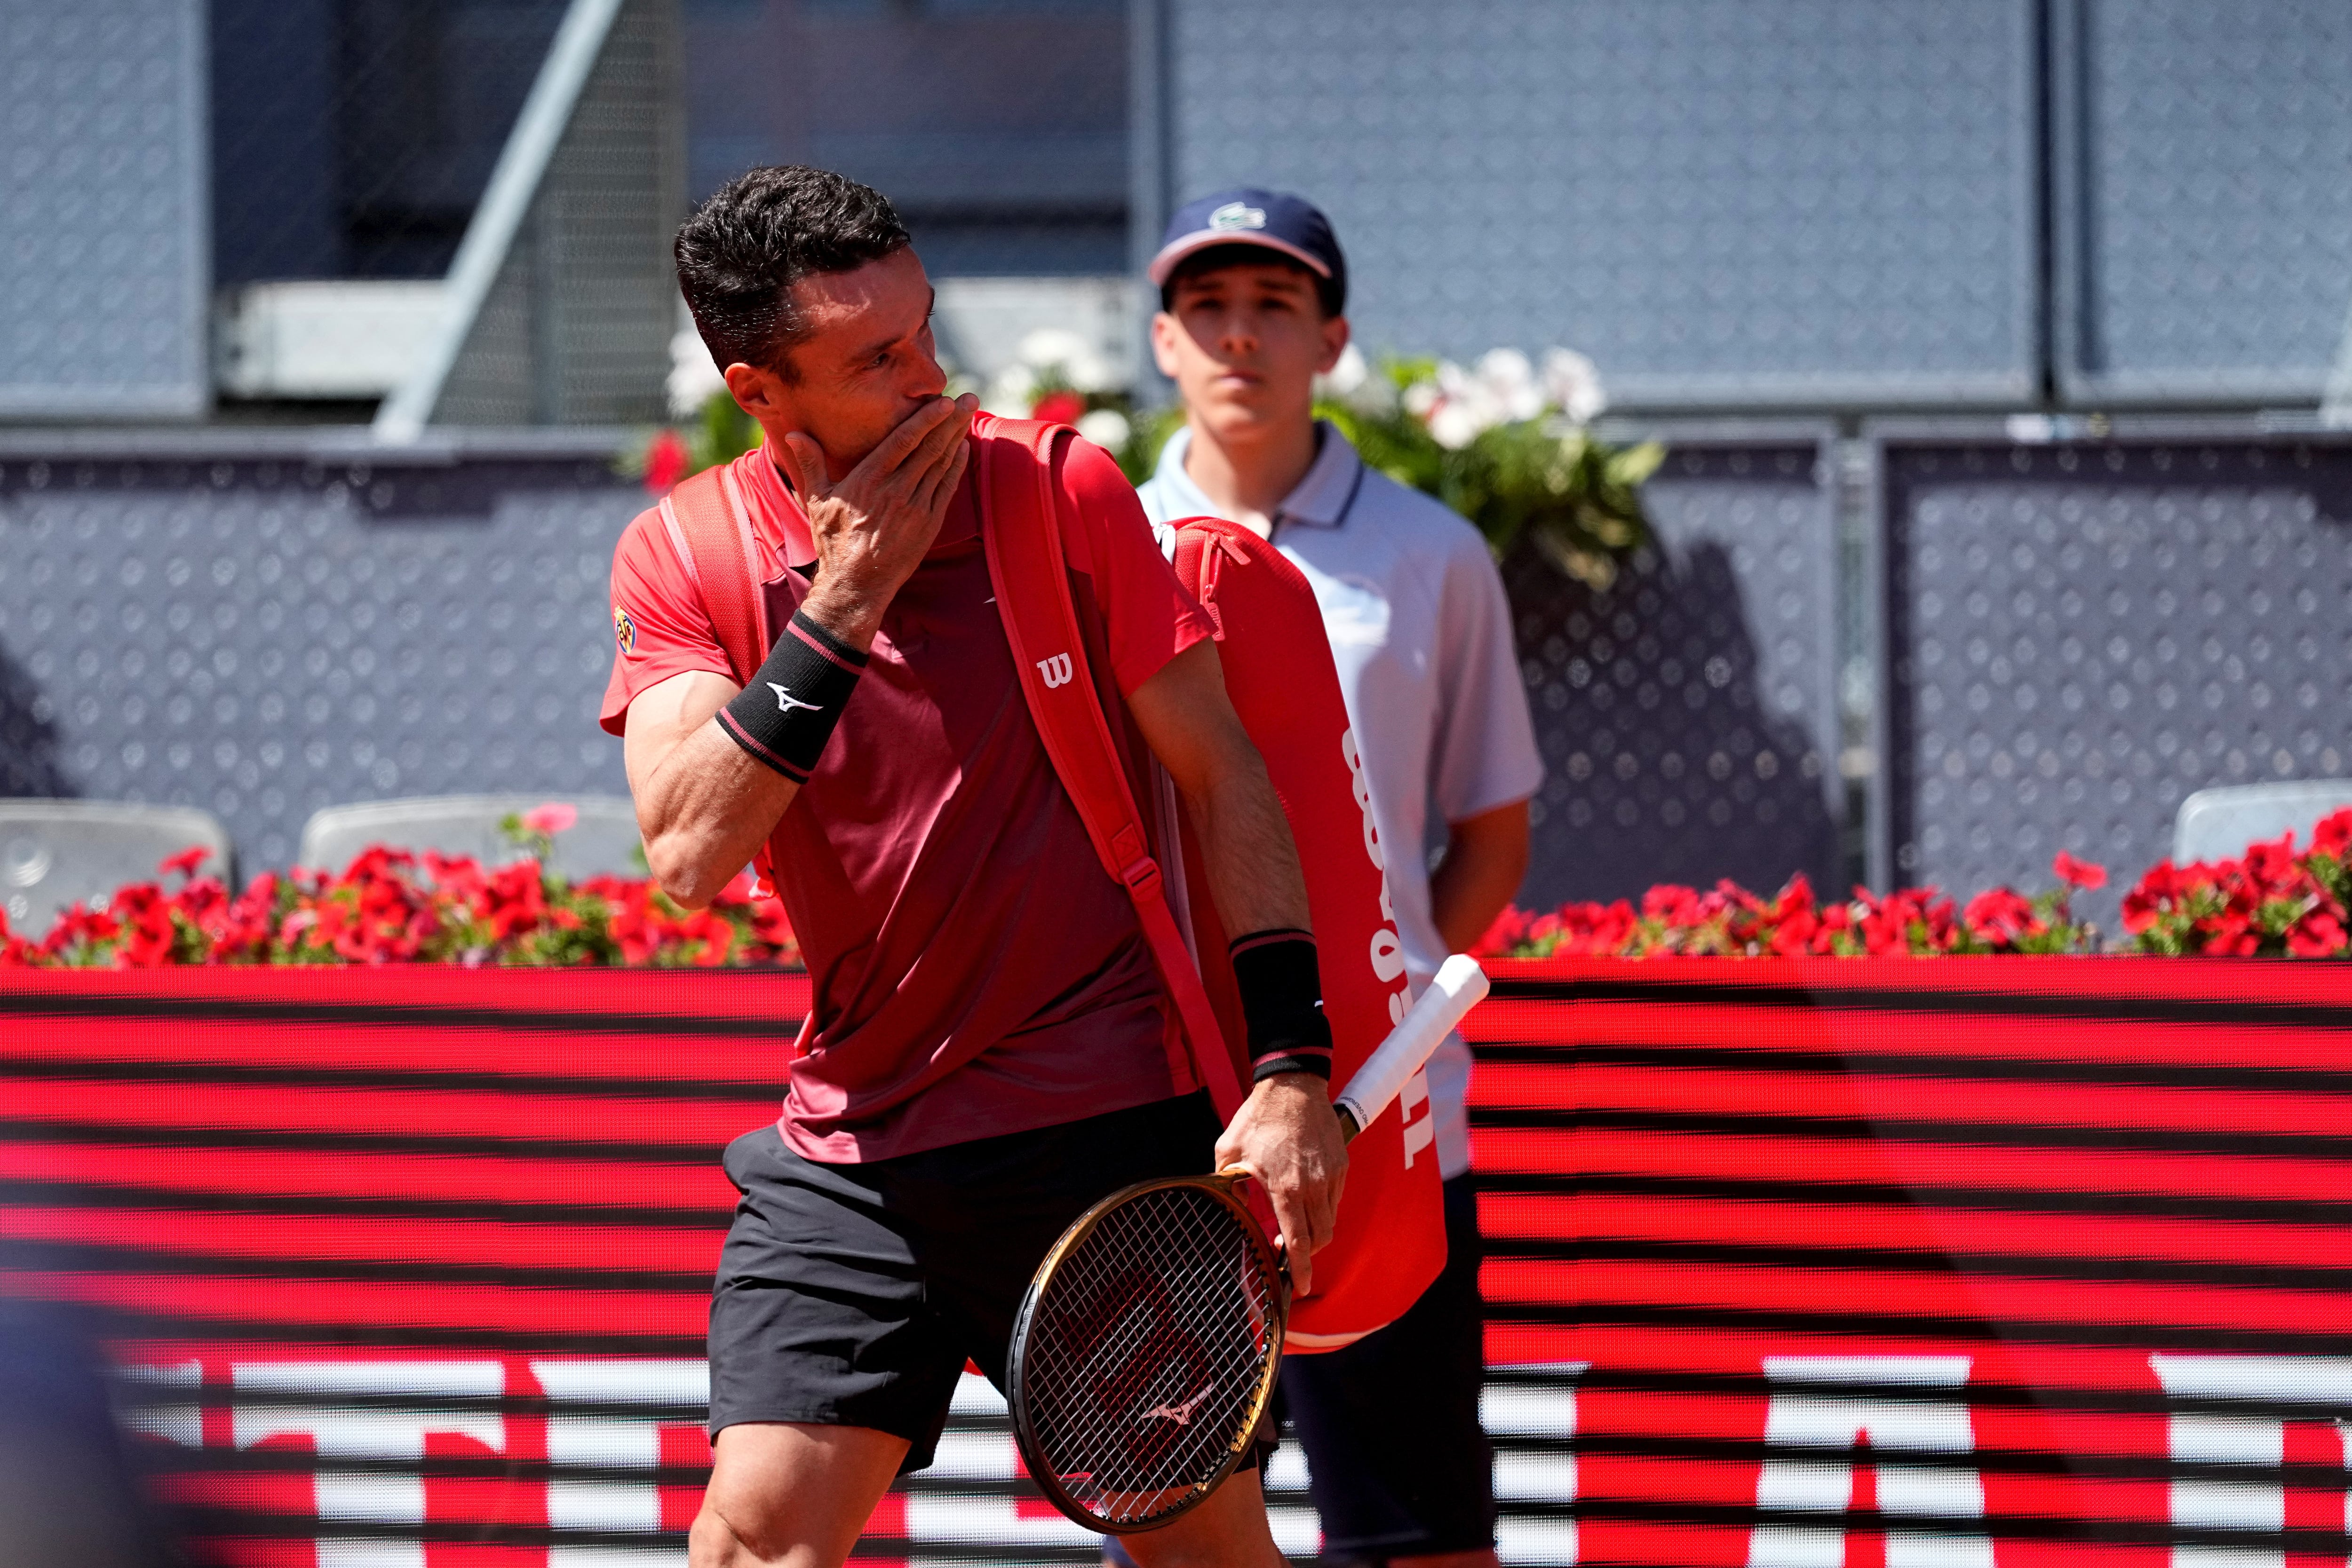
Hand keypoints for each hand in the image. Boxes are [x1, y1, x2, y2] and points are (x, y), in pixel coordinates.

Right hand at [778, 393, 977, 648]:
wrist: (856, 584)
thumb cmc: (834, 542)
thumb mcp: (818, 501)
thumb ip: (811, 463)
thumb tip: (794, 433)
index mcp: (869, 480)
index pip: (902, 441)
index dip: (925, 419)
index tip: (942, 401)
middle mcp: (896, 491)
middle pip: (929, 448)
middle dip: (951, 421)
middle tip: (969, 397)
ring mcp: (915, 507)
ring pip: (941, 464)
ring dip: (957, 437)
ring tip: (971, 413)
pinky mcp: (929, 524)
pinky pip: (946, 488)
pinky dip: (956, 466)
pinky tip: (963, 447)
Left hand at [1215, 1073, 1347, 1295]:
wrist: (1293, 1084)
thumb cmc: (1258, 1117)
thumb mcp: (1228, 1150)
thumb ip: (1227, 1183)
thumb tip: (1230, 1205)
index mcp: (1285, 1187)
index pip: (1296, 1240)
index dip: (1300, 1269)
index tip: (1300, 1287)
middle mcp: (1313, 1186)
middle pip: (1319, 1238)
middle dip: (1306, 1254)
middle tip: (1288, 1255)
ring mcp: (1330, 1176)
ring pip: (1330, 1221)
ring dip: (1314, 1232)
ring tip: (1294, 1224)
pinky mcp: (1340, 1164)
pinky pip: (1335, 1199)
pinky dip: (1323, 1209)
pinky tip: (1305, 1199)